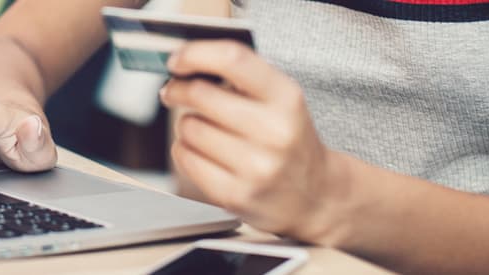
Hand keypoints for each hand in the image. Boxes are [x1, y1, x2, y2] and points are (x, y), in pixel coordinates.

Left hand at [160, 40, 350, 243]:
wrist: (314, 194)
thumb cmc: (288, 139)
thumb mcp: (281, 100)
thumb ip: (242, 76)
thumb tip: (186, 61)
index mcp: (286, 98)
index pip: (233, 60)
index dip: (196, 54)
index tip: (177, 59)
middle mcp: (274, 131)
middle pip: (200, 94)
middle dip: (178, 89)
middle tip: (174, 91)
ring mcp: (255, 167)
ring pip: (188, 127)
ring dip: (186, 124)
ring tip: (202, 128)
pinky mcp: (235, 194)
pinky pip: (185, 158)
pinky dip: (184, 150)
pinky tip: (200, 150)